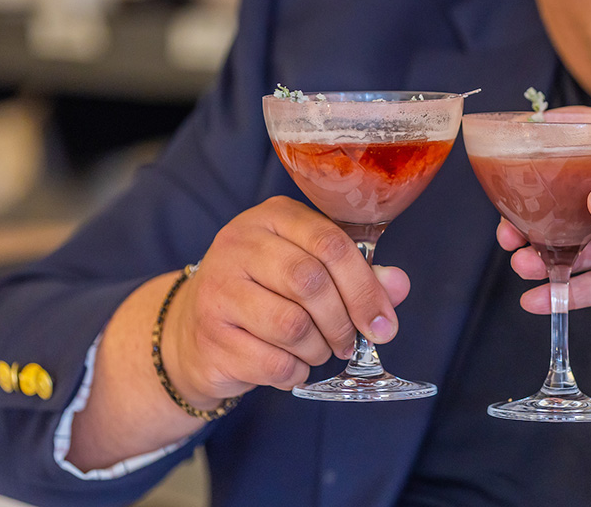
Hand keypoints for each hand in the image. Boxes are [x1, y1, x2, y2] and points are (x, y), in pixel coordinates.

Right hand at [161, 196, 408, 407]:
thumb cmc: (267, 294)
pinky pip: (272, 362)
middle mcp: (239, 244)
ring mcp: (217, 288)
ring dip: (318, 349)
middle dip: (343, 321)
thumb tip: (398, 285)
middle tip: (349, 342)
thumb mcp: (313, 271)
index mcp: (274, 217)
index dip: (366, 288)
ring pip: (292, 325)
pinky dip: (294, 372)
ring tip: (317, 350)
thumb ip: (359, 275)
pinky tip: (291, 366)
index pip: (331, 243)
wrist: (193, 331)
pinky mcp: (209, 335)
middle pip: (310, 282)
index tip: (383, 324)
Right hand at [500, 111, 590, 315]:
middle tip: (509, 222)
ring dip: (541, 253)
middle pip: (566, 199)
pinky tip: (537, 299)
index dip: (550, 137)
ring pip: (572, 246)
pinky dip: (564, 295)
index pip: (587, 137)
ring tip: (521, 259)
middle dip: (533, 210)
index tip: (512, 143)